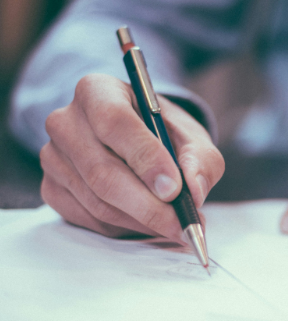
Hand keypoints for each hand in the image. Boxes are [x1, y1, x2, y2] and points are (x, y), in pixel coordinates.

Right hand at [40, 74, 223, 239]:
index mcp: (97, 91)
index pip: (114, 122)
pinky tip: (150, 224)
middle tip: (182, 224)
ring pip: (98, 203)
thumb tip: (194, 191)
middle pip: (102, 172)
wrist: (140, 142)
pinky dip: (126, 228)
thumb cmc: (165, 135)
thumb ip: (201, 160)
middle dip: (149, 206)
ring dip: (142, 222)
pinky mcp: (53, 189)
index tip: (174, 189)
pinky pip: (90, 220)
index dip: (146, 159)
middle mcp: (66, 122)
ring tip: (176, 226)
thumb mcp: (192, 138)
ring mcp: (54, 158)